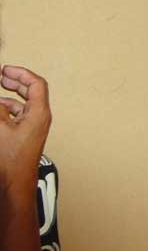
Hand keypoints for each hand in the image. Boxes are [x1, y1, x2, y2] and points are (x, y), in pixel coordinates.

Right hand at [0, 65, 51, 189]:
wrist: (16, 181)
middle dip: (16, 80)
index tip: (6, 69)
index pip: (36, 84)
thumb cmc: (11, 159)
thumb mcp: (0, 128)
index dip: (21, 73)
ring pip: (24, 102)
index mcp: (39, 112)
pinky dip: (8, 107)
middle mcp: (40, 117)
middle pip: (32, 91)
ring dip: (11, 94)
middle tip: (2, 74)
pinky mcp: (27, 133)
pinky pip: (19, 114)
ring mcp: (35, 125)